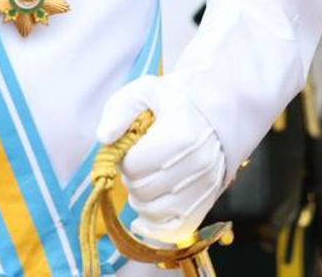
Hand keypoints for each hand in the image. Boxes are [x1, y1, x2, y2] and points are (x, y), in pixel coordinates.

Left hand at [95, 78, 226, 243]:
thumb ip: (119, 110)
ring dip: (140, 200)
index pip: (133, 166)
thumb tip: (104, 138)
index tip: (131, 149)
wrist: (217, 116)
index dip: (123, 159)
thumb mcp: (144, 92)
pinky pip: (177, 230)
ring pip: (154, 212)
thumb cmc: (175, 103)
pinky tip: (142, 220)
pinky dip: (155, 228)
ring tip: (146, 180)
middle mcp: (197, 166)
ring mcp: (205, 188)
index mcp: (180, 137)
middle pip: (142, 190)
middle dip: (131, 178)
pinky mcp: (207, 203)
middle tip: (138, 164)